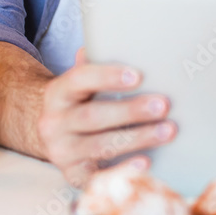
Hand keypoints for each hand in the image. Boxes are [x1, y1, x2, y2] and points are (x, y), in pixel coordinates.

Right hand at [36, 48, 175, 186]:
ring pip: (100, 146)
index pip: (80, 79)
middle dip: (131, 111)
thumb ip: (97, 63)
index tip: (137, 75)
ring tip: (167, 130)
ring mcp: (61, 151)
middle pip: (94, 116)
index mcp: (58, 92)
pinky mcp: (72, 174)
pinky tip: (145, 164)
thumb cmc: (78, 100)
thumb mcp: (80, 81)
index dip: (108, 76)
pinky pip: (95, 177)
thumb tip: (121, 37)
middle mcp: (54, 122)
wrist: (47, 132)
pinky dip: (121, 171)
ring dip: (138, 138)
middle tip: (164, 105)